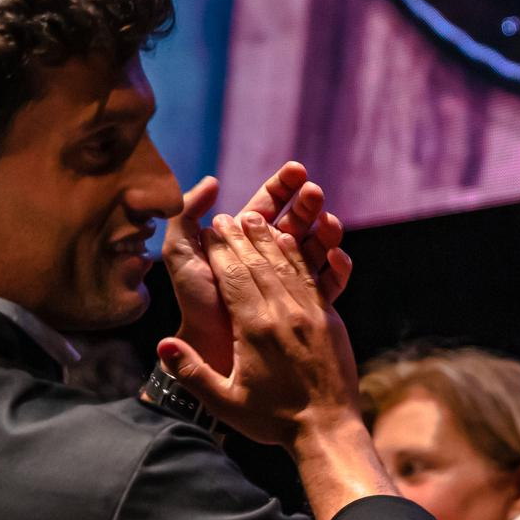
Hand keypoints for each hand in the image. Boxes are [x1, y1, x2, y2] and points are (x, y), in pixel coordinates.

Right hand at [156, 211, 363, 448]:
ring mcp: (312, 315)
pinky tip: (291, 244)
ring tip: (255, 219)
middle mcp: (285, 314)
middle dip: (241, 238)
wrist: (329, 431)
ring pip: (288, 266)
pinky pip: (312, 279)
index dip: (221, 250)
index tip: (210, 228)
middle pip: (259, 263)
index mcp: (256, 329)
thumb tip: (162, 345)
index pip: (234, 276)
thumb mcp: (225, 402)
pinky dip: (298, 258)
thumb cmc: (274, 420)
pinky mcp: (331, 320)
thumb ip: (192, 372)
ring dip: (270, 240)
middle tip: (227, 217)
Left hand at [163, 164, 350, 376]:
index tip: (298, 169)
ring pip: (316, 249)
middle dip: (309, 205)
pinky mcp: (306, 306)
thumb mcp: (181, 254)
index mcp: (244, 241)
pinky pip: (328, 284)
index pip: (267, 207)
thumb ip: (187, 215)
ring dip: (326, 233)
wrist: (209, 349)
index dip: (283, 186)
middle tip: (316, 192)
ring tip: (331, 224)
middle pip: (296, 224)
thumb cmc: (195, 303)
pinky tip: (338, 257)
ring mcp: (289, 282)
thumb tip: (215, 182)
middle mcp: (269, 259)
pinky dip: (337, 268)